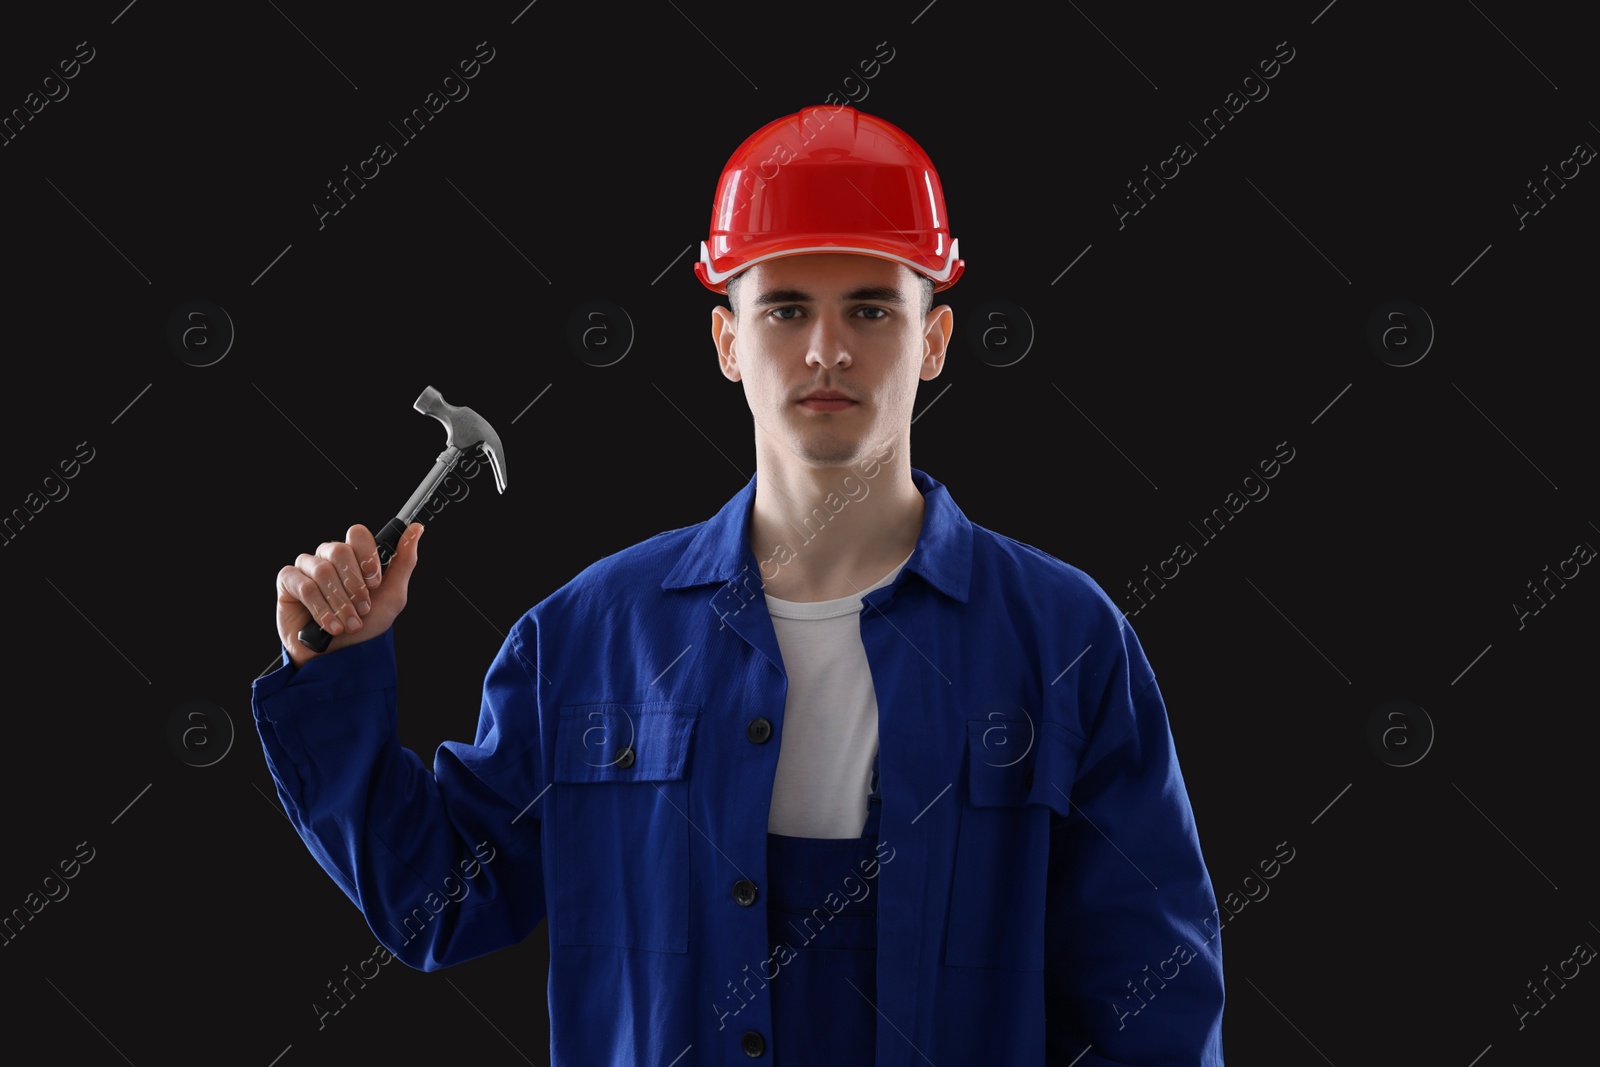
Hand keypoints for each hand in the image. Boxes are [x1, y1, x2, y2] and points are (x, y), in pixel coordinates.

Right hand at [276, 522, 423, 667]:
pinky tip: (330, 626)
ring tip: (349, 624)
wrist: (341, 656)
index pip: (357, 535)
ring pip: (322, 570)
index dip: (367, 557)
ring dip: (340, 602)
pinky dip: (320, 609)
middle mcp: (329, 557)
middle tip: (363, 608)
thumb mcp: (392, 596)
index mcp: (354, 556)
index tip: (375, 582)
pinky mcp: (288, 582)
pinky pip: (303, 586)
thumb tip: (416, 529)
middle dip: (354, 585)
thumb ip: (404, 562)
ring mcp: (307, 568)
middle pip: (338, 550)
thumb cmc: (365, 625)